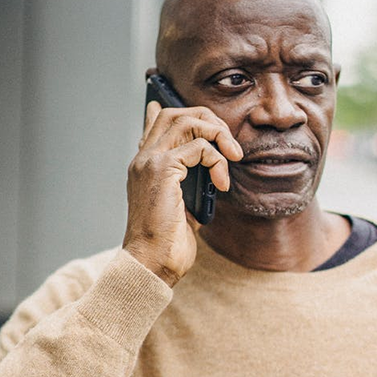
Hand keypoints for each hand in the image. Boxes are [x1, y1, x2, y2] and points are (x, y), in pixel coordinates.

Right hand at [122, 101, 242, 285]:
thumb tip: (210, 173)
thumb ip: (191, 185)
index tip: (215, 128)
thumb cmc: (167, 244)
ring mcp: (150, 162)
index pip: (159, 122)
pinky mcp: (162, 169)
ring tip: (233, 157)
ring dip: (217, 134)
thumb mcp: (183, 209)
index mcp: (144, 166)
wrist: (152, 263)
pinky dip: (217, 161)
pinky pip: (199, 147)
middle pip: (175, 113)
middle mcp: (143, 159)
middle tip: (230, 145)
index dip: (188, 116)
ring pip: (187, 121)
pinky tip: (222, 184)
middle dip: (209, 120)